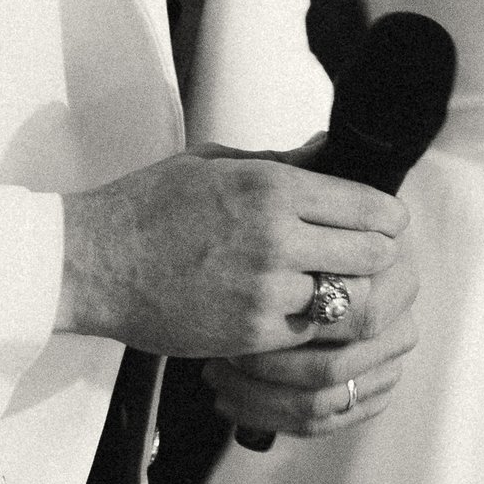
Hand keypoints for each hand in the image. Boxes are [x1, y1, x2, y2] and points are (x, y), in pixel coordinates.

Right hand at [59, 150, 413, 381]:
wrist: (93, 263)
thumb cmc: (148, 207)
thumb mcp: (213, 162)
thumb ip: (280, 160)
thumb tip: (327, 148)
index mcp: (272, 187)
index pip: (371, 207)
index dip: (389, 218)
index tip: (387, 224)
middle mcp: (276, 238)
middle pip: (375, 256)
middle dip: (380, 259)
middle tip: (370, 261)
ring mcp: (265, 290)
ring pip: (349, 302)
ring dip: (349, 298)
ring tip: (339, 291)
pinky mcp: (250, 334)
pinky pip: (309, 335)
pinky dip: (312, 328)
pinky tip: (298, 315)